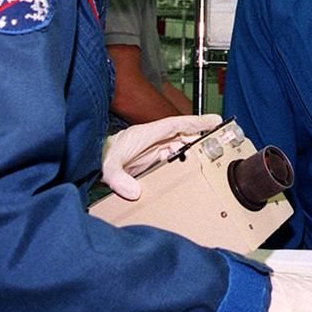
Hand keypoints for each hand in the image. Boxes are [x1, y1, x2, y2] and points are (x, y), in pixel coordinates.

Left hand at [100, 113, 222, 199]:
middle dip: (202, 137)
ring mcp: (153, 150)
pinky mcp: (151, 161)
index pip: (177, 125)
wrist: (87, 161)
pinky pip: (173, 158)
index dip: (197, 122)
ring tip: (213, 156)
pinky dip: (184, 161)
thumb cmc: (98, 157)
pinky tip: (193, 168)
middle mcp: (153, 140)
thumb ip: (118, 178)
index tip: (215, 120)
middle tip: (223, 141)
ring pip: (180, 147)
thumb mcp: (106, 167)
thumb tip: (134, 191)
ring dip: (195, 150)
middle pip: (183, 135)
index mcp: (146, 134)